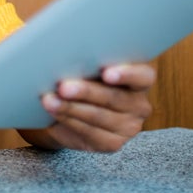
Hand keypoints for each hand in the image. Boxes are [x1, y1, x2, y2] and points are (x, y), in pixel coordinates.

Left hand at [23, 62, 155, 152]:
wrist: (73, 109)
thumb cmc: (83, 76)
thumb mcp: (87, 65)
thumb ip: (85, 58)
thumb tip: (61, 49)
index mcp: (140, 79)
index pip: (143, 76)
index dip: (127, 74)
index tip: (106, 73)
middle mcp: (139, 104)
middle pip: (114, 98)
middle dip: (86, 91)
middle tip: (64, 86)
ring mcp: (129, 127)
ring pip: (98, 116)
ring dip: (70, 108)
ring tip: (49, 99)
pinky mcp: (112, 143)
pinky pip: (89, 132)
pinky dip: (68, 120)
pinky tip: (54, 111)